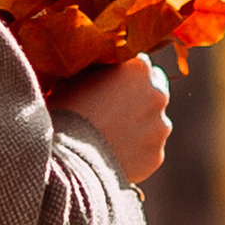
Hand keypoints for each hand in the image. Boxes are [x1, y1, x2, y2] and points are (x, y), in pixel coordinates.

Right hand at [57, 55, 170, 185]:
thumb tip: (102, 72)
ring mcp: (160, 128)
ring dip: (139, 127)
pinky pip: (148, 151)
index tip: (110, 86)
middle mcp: (157, 95)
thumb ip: (100, 71)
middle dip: (138, 99)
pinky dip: (136, 152)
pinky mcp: (156, 156)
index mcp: (138, 69)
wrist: (67, 160)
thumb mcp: (77, 78)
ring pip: (154, 124)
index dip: (123, 75)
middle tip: (112, 112)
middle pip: (154, 92)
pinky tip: (113, 156)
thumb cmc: (64, 112)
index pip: (139, 64)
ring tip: (110, 138)